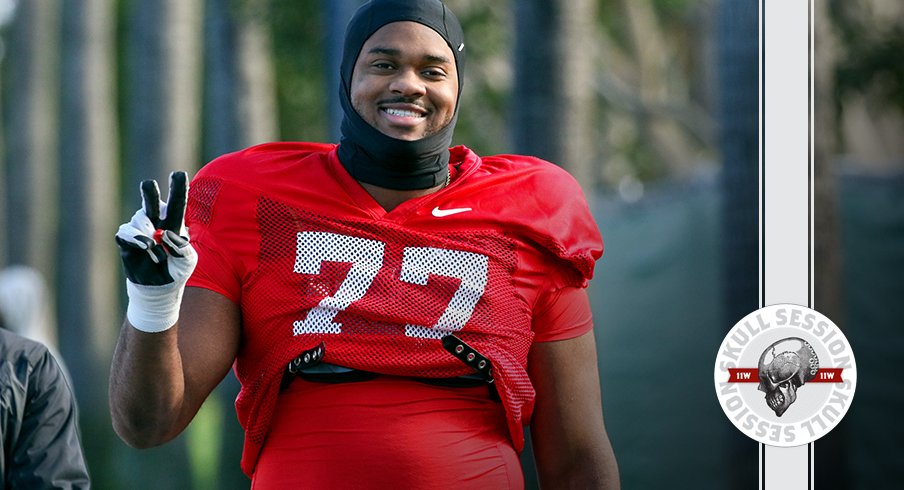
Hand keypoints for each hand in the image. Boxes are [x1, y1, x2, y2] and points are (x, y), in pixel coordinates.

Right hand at [115, 172, 196, 331]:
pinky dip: (136, 239)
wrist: (159, 287)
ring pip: (139, 219)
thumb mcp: (188, 260)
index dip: (178, 187)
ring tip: (156, 251)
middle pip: (150, 198)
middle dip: (148, 191)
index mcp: (174, 221)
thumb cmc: (177, 270)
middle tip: (148, 185)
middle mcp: (155, 220)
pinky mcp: (126, 239)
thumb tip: (164, 234)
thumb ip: (182, 246)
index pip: (177, 201)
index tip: (179, 174)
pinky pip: (126, 232)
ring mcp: (139, 228)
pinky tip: (146, 247)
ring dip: (148, 235)